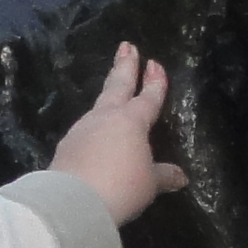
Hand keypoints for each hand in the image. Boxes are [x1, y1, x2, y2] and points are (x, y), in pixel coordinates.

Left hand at [53, 40, 189, 227]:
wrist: (73, 201)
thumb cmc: (121, 186)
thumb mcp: (149, 183)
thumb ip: (163, 176)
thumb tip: (180, 176)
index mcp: (132, 121)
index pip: (148, 97)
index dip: (154, 82)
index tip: (154, 63)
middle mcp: (106, 118)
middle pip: (117, 86)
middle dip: (125, 66)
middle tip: (126, 46)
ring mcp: (83, 129)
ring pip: (99, 106)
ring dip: (107, 95)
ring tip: (112, 91)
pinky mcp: (66, 147)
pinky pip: (85, 130)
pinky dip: (94, 127)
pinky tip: (94, 134)